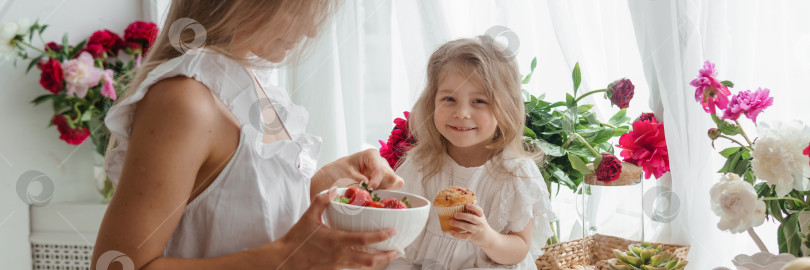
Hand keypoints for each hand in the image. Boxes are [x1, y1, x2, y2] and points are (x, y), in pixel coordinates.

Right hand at [275, 187, 399, 268]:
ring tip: (390, 255)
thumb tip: (333, 190)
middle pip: (370, 259)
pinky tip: (371, 258)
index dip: (380, 236)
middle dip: (387, 255)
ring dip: (380, 261)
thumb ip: (321, 201)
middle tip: (398, 249)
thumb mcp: (308, 216)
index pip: (363, 239)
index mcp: (336, 240)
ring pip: (365, 266)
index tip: (393, 231)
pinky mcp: (335, 269)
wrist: (287, 259)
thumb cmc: (297, 238)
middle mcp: (341, 254)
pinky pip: (355, 267)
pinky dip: (366, 263)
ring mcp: (339, 264)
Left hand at [318, 149, 403, 189]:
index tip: (369, 189)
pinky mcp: (385, 181)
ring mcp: (384, 171)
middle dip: (382, 187)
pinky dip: (386, 194)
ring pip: (394, 183)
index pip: (381, 169)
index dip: (377, 180)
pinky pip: (393, 188)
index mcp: (371, 155)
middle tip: (369, 193)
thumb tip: (367, 185)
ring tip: (370, 194)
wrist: (335, 175)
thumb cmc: (340, 171)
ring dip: (384, 191)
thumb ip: (357, 179)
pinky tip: (375, 196)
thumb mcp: (345, 174)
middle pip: (391, 176)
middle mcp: (381, 162)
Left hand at [449, 204, 495, 247]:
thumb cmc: (480, 225)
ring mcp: (476, 230)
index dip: (473, 207)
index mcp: (481, 216)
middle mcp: (480, 223)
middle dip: (463, 216)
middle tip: (455, 214)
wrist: (487, 238)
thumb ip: (472, 212)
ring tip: (451, 222)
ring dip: (459, 224)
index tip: (466, 205)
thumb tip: (459, 204)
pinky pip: (464, 236)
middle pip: (472, 218)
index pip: (478, 210)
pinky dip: (457, 234)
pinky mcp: (472, 237)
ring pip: (468, 227)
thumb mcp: (479, 218)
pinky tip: (451, 232)